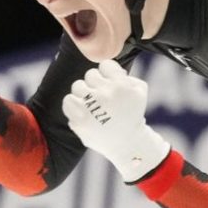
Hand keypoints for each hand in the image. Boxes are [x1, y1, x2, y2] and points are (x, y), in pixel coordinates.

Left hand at [62, 60, 169, 181]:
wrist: (127, 143)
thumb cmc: (132, 114)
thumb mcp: (140, 91)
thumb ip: (127, 75)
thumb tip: (109, 70)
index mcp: (121, 85)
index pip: (105, 64)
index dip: (107, 74)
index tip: (110, 84)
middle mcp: (106, 94)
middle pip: (90, 74)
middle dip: (96, 84)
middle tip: (102, 97)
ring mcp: (91, 107)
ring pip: (77, 86)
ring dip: (84, 93)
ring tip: (92, 104)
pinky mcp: (80, 120)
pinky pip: (68, 100)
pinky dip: (73, 104)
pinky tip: (82, 110)